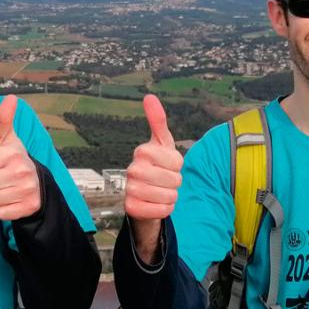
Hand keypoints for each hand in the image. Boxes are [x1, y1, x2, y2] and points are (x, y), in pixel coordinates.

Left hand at [0, 96, 41, 220]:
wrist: (37, 183)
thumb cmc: (14, 160)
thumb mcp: (7, 140)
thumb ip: (4, 120)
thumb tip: (10, 98)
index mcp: (12, 153)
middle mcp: (22, 170)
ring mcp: (27, 190)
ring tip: (5, 188)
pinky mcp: (29, 206)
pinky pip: (1, 213)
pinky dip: (3, 210)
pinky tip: (11, 200)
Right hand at [124, 94, 182, 262]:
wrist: (144, 195)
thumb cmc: (157, 165)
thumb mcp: (162, 143)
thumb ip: (158, 120)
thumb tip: (149, 97)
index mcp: (142, 151)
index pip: (177, 161)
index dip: (178, 166)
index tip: (168, 165)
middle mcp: (132, 169)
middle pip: (175, 180)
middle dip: (175, 183)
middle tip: (164, 180)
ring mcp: (130, 189)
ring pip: (169, 196)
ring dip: (170, 197)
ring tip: (160, 192)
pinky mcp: (131, 208)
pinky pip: (162, 211)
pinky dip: (164, 210)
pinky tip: (155, 205)